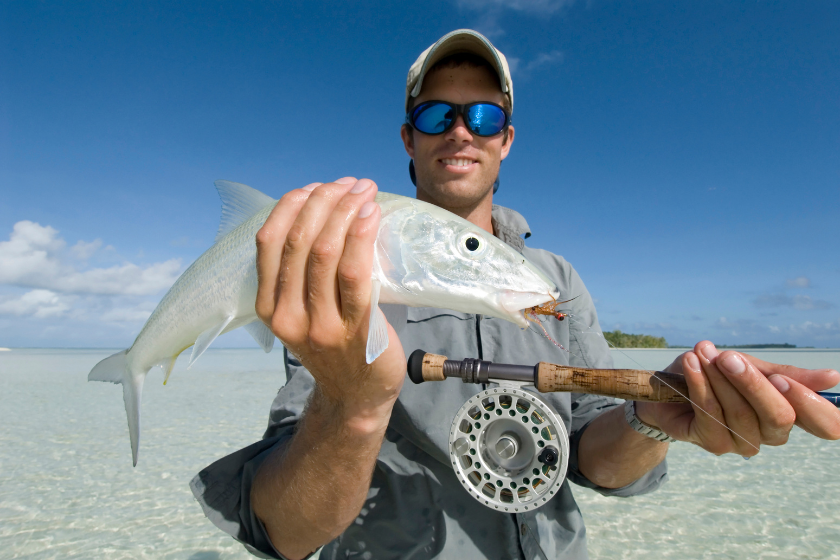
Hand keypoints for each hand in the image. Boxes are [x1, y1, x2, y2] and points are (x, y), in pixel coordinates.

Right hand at [254, 177, 406, 430]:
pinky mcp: (356, 330)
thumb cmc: (335, 345)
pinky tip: (370, 215)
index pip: (269, 241)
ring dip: (345, 211)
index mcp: (269, 308)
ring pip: (326, 252)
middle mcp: (288, 316)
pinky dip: (362, 236)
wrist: (358, 396)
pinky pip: (356, 274)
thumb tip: (320, 213)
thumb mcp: (302, 312)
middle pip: (299, 241)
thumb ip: (301, 274)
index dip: (293, 205)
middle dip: (325, 200)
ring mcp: (321, 325)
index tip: (317, 186)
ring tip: (364, 191)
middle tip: (350, 183)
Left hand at [637, 341, 839, 455]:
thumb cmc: (715, 374)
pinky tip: (692, 364)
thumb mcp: (751, 366)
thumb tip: (833, 378)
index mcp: (789, 413)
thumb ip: (785, 374)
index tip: (783, 380)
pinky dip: (700, 384)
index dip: (811, 406)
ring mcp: (742, 443)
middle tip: (729, 357)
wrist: (668, 387)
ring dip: (719, 378)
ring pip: (740, 413)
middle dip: (753, 384)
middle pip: (779, 417)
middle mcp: (771, 434)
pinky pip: (710, 413)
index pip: (825, 425)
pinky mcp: (712, 443)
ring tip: (703, 353)